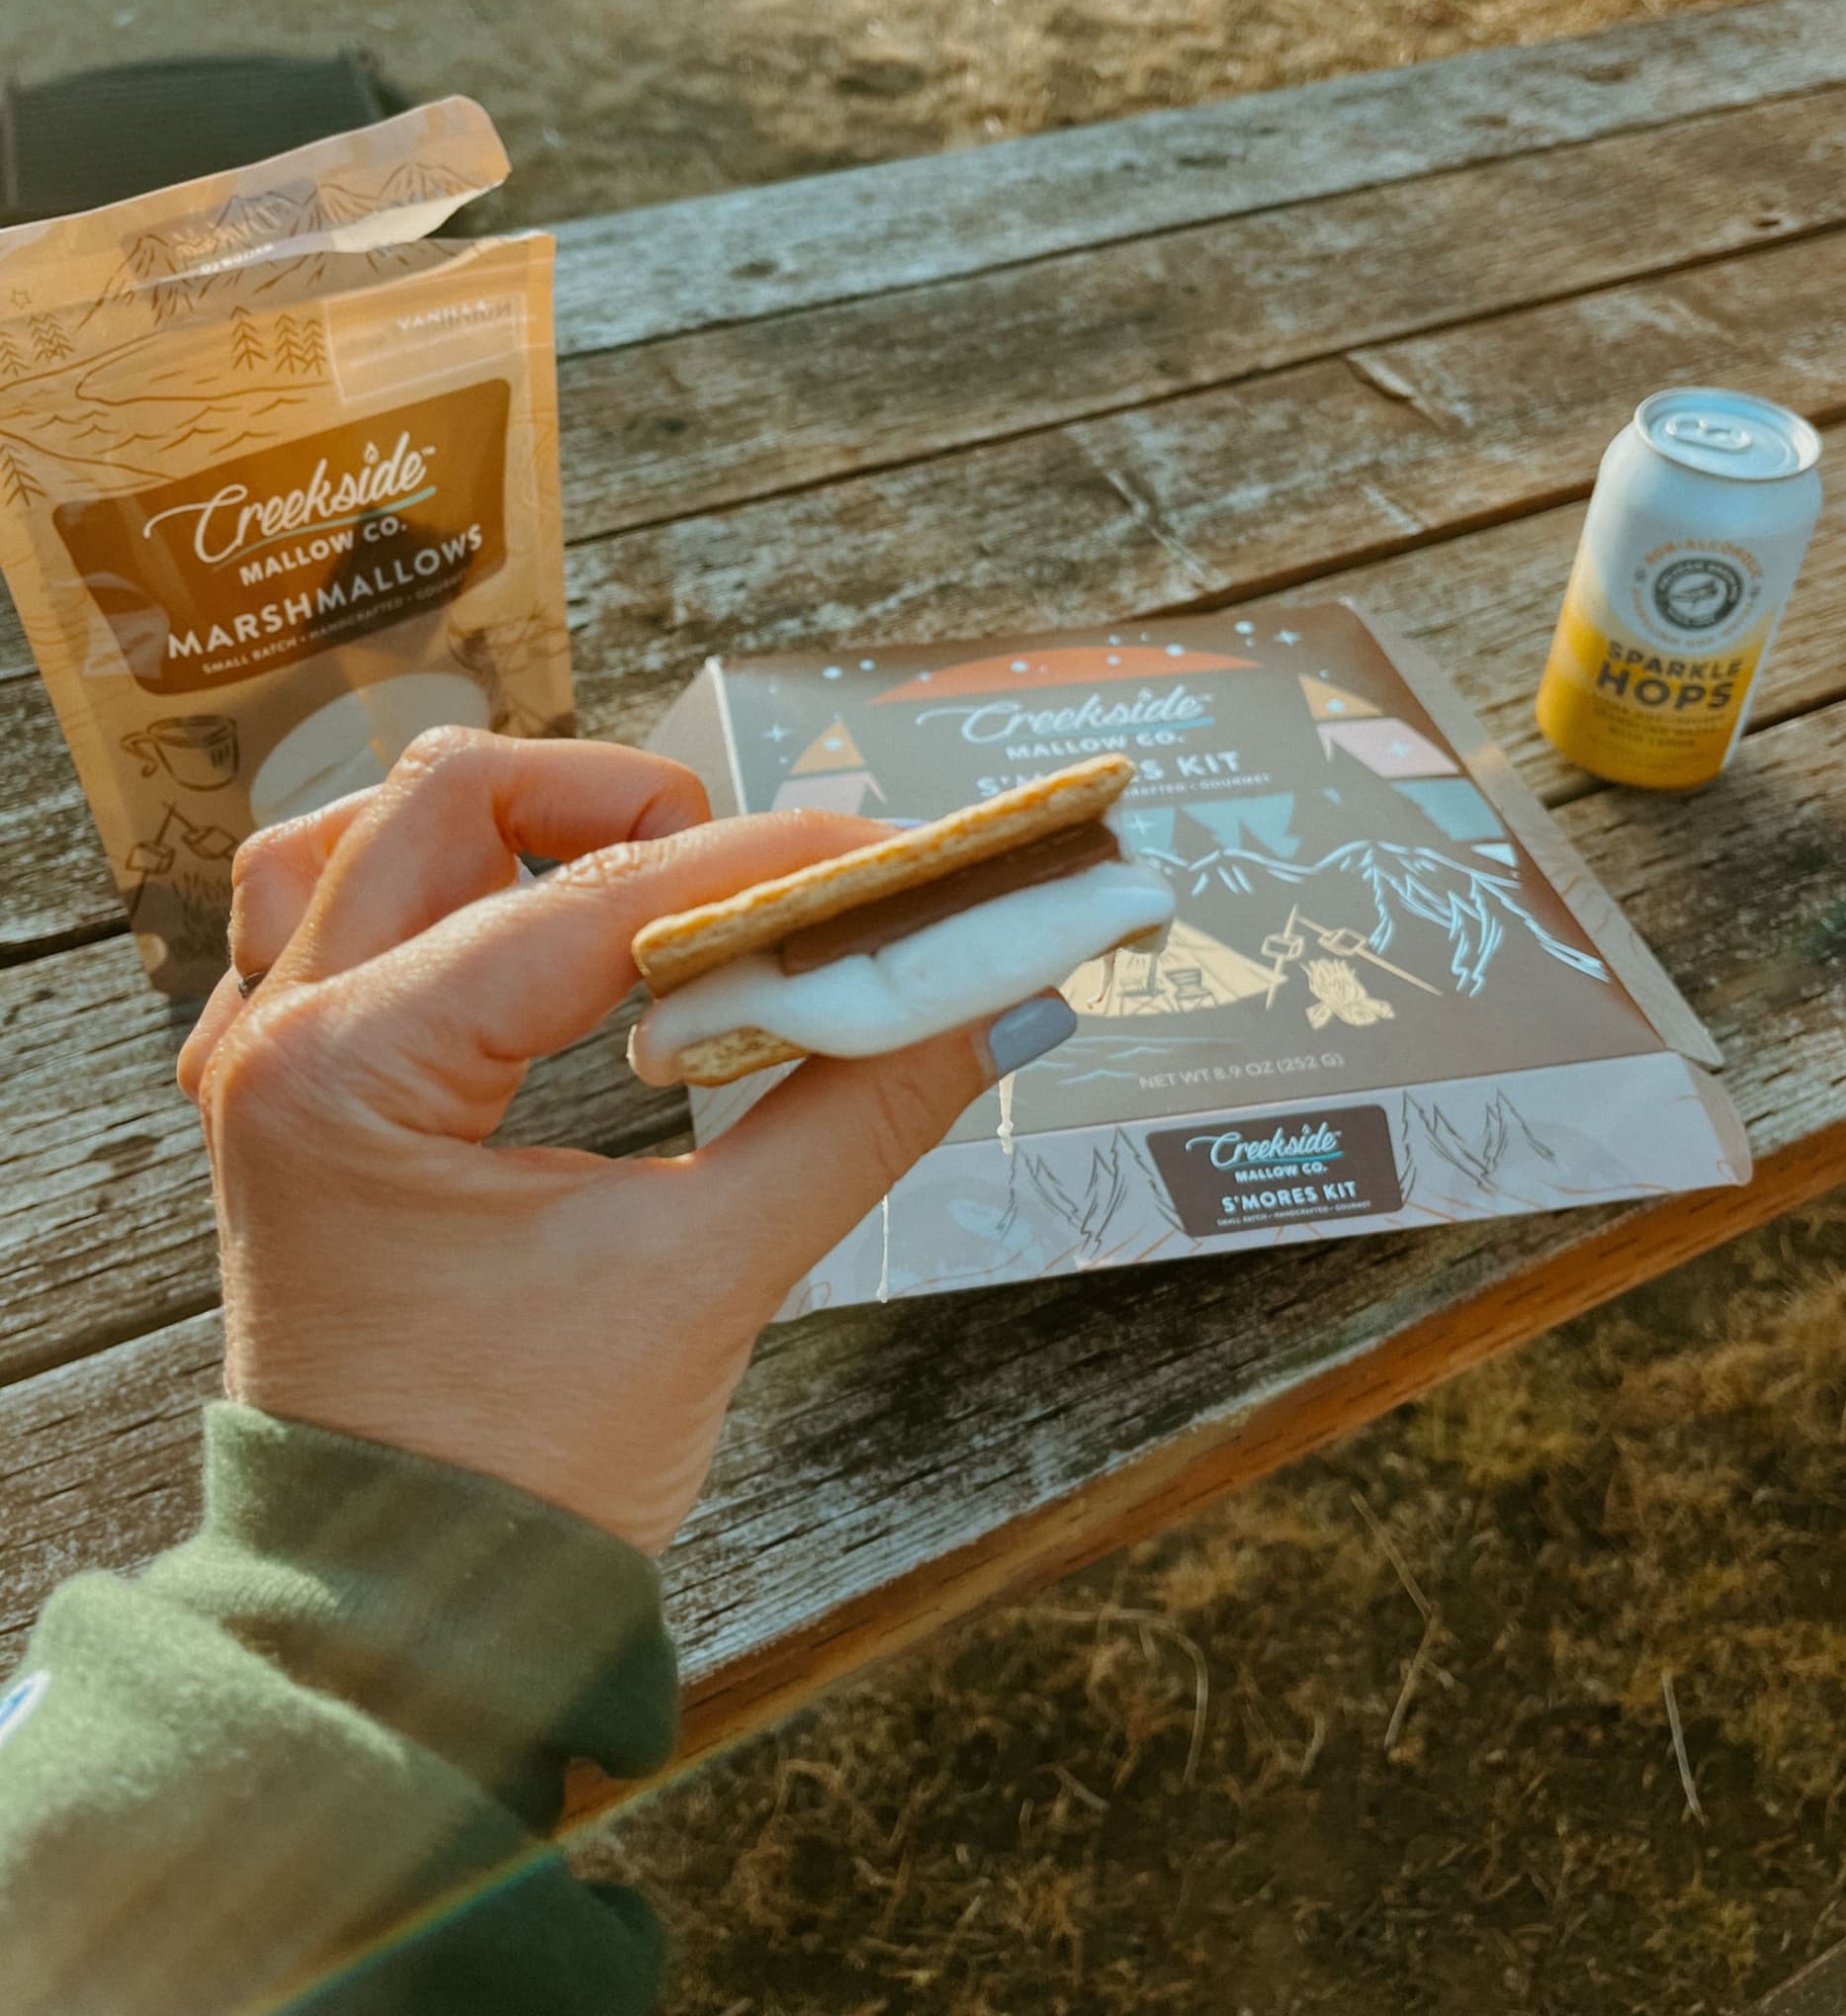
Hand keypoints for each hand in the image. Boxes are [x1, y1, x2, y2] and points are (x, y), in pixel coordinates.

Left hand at [177, 729, 1037, 1552]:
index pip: (592, 896)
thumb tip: (1000, 998)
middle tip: (757, 881)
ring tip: (631, 882)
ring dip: (504, 832)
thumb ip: (858, 1117)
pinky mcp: (291, 1110)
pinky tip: (515, 946)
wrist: (396, 1628)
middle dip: (626, 801)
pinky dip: (426, 903)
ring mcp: (264, 1068)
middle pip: (449, 798)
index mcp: (356, 1074)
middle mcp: (282, 1039)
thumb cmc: (522, 1480)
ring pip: (360, 838)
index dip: (768, 859)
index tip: (899, 856)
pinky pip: (317, 931)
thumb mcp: (708, 1282)